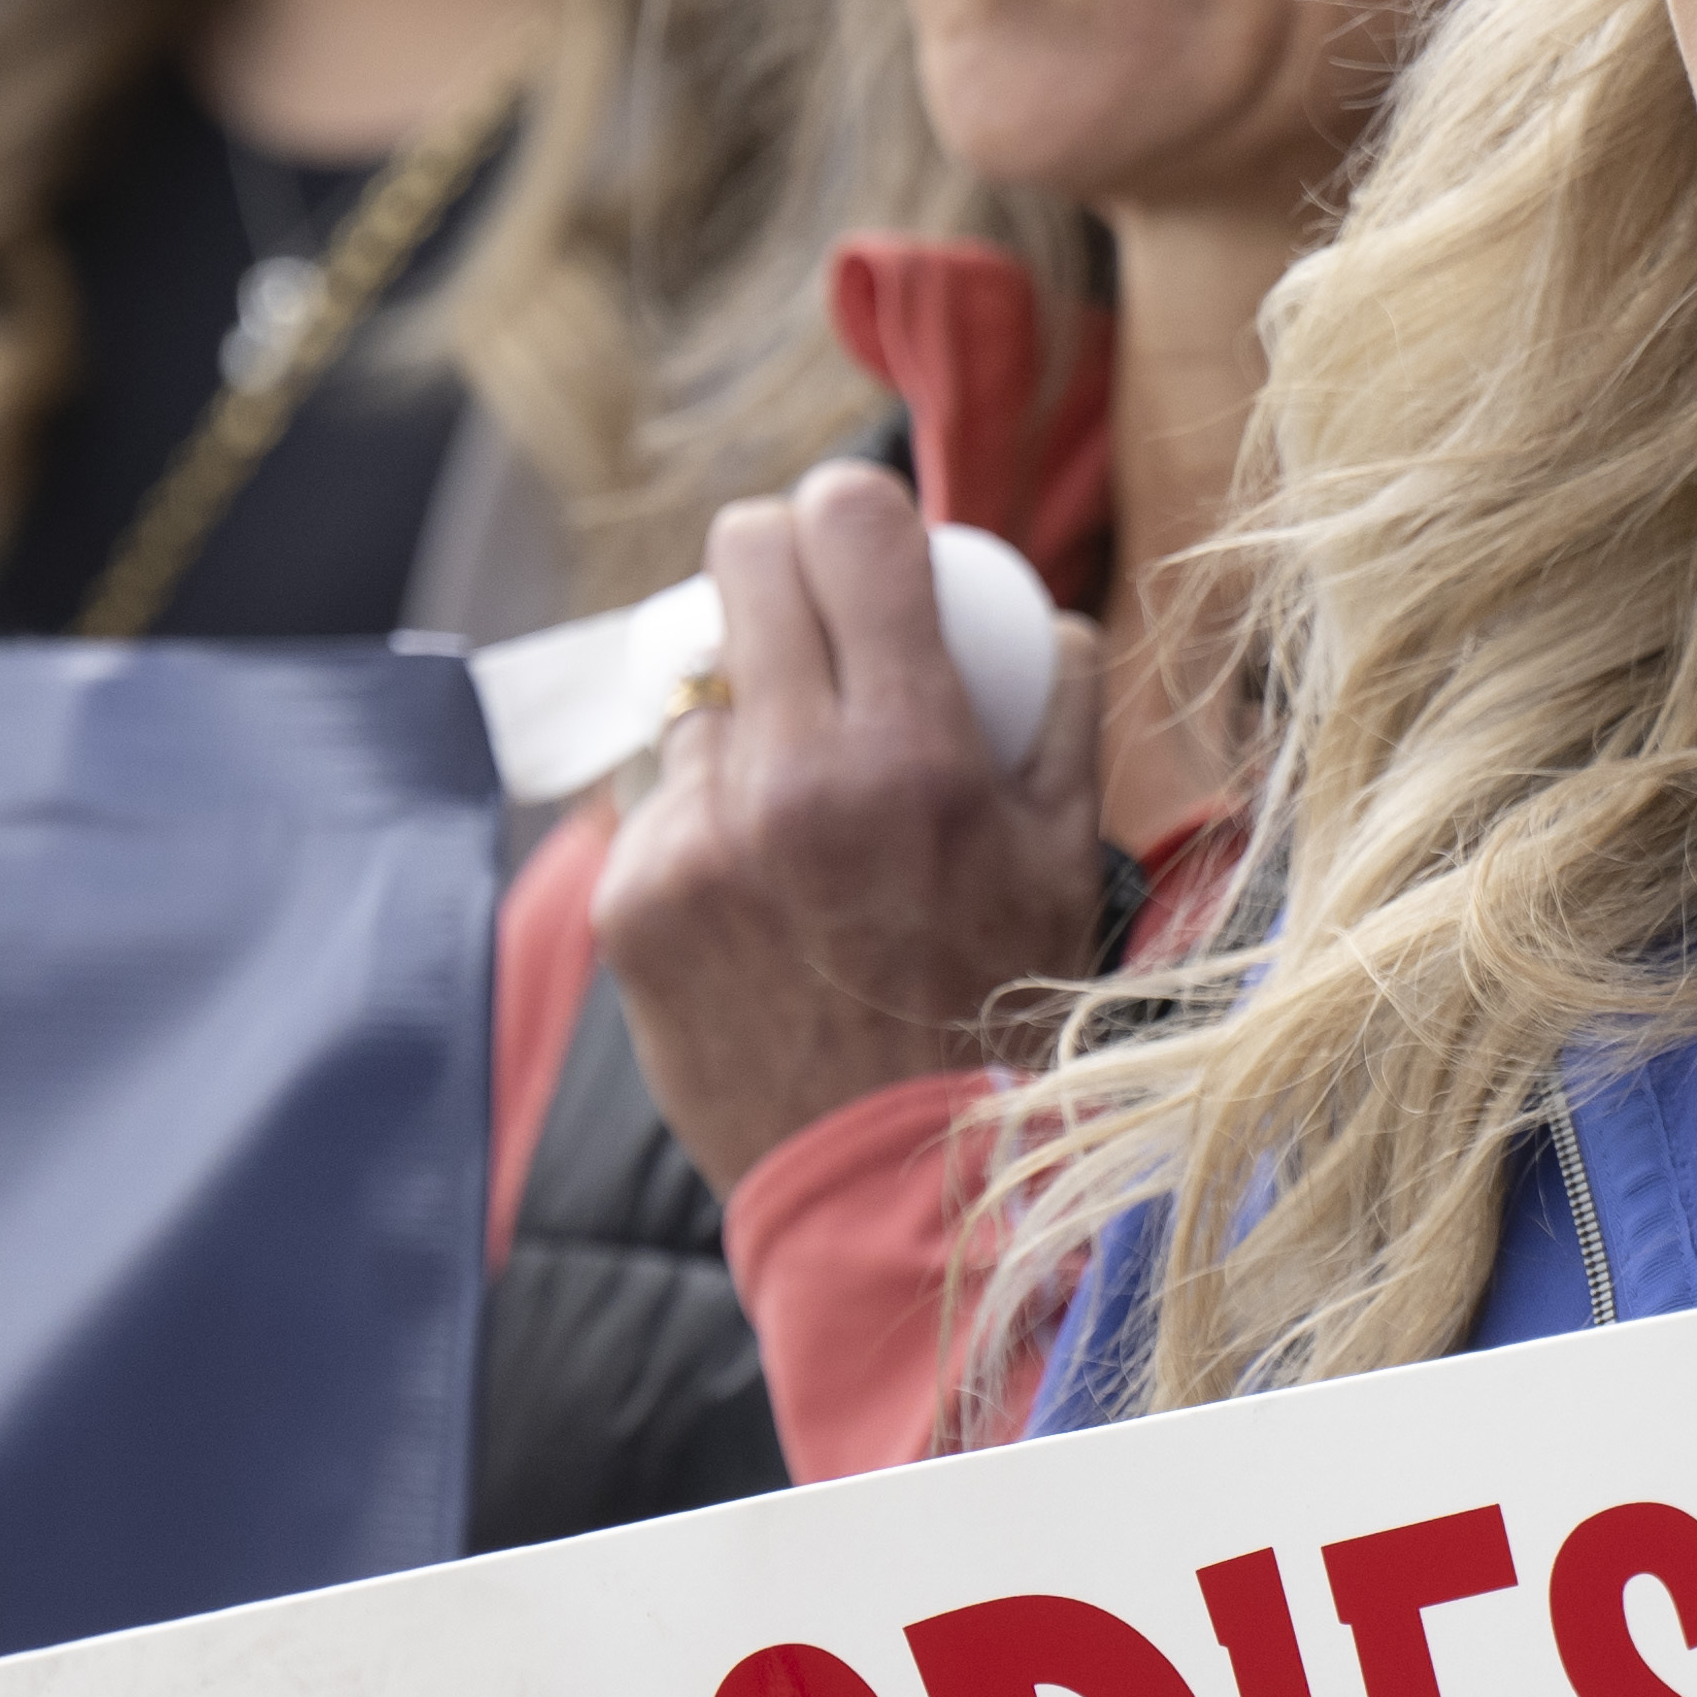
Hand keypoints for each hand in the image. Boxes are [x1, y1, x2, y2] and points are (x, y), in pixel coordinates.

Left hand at [591, 459, 1108, 1192]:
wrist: (893, 1187)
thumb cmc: (997, 1015)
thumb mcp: (1065, 858)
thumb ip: (1060, 711)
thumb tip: (1038, 613)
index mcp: (912, 749)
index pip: (844, 521)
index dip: (850, 509)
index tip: (860, 541)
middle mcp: (793, 777)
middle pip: (739, 556)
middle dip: (773, 560)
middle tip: (803, 610)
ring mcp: (698, 839)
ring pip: (696, 691)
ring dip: (742, 718)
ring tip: (797, 811)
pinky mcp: (632, 901)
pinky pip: (661, 803)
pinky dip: (706, 825)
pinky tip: (757, 896)